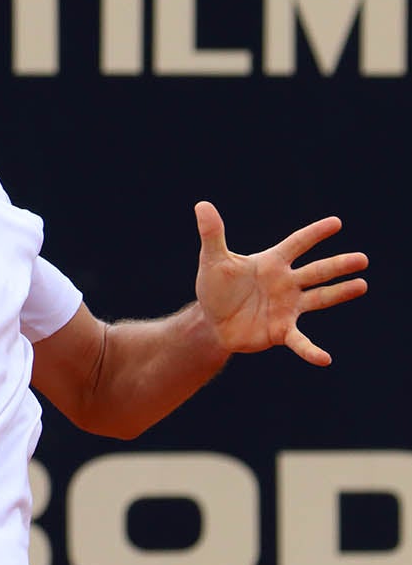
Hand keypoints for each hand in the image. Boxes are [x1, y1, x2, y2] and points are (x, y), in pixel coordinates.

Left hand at [194, 201, 367, 364]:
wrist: (212, 322)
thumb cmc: (215, 288)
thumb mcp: (212, 260)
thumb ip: (212, 234)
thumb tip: (202, 204)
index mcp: (271, 263)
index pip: (297, 244)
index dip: (315, 234)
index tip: (336, 223)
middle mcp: (286, 283)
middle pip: (317, 271)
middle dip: (339, 265)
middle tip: (362, 258)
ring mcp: (287, 307)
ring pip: (319, 298)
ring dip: (340, 293)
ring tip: (362, 285)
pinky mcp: (282, 330)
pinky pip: (300, 340)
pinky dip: (311, 350)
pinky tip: (324, 359)